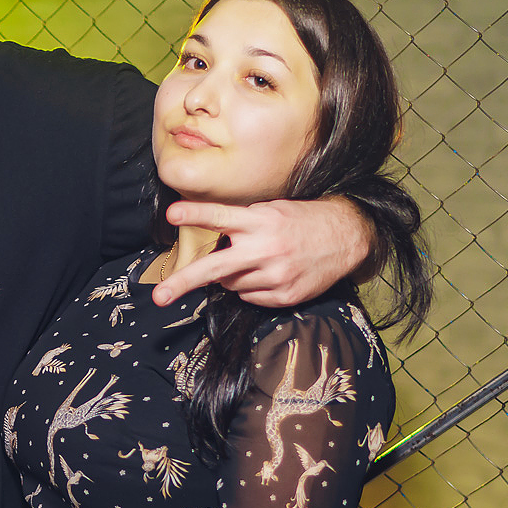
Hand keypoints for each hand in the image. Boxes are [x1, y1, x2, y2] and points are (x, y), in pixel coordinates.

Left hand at [151, 197, 372, 307]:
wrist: (348, 237)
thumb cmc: (302, 220)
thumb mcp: (273, 210)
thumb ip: (242, 224)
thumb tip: (211, 243)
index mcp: (261, 222)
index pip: (222, 217)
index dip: (195, 214)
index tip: (171, 214)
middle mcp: (266, 249)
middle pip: (216, 267)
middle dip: (183, 281)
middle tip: (159, 296)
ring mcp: (276, 276)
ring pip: (229, 284)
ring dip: (231, 275)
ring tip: (255, 260)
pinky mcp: (284, 295)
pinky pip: (248, 296)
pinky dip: (250, 287)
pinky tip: (269, 273)